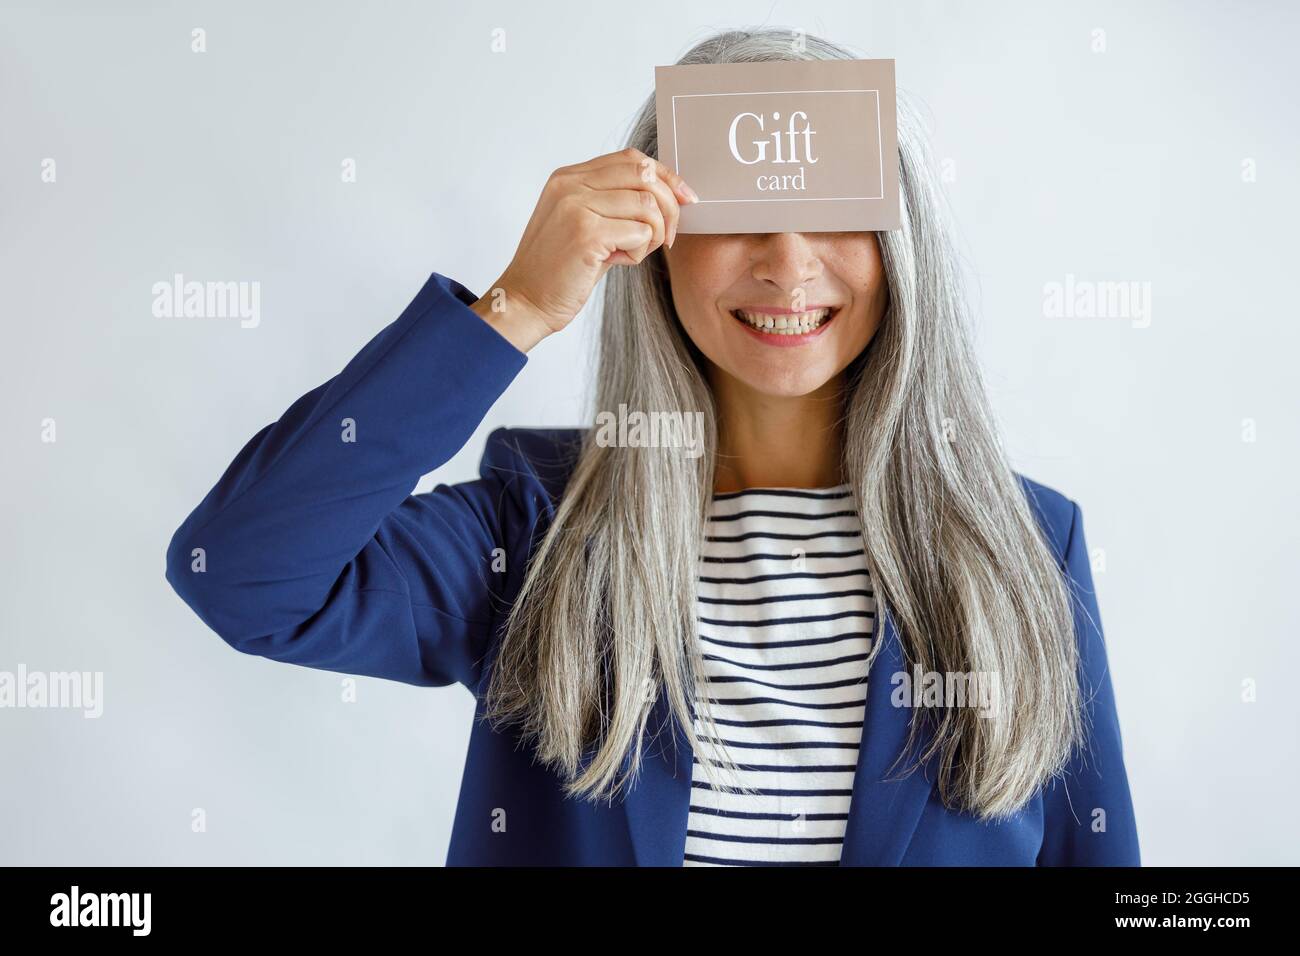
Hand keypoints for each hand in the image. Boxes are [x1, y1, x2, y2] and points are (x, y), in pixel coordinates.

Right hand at [470, 147, 697, 351]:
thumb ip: (615, 204)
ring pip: (648, 206)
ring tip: (633, 253)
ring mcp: (576, 206)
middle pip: (645, 175)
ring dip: (653, 235)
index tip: (685, 198)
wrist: (525, 301)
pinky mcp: (586, 234)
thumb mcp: (583, 224)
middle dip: (669, 207)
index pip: (632, 159)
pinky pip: (640, 233)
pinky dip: (640, 252)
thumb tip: (667, 195)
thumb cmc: (558, 270)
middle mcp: (570, 184)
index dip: (666, 176)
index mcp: (569, 177)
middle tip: (666, 237)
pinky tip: (620, 263)